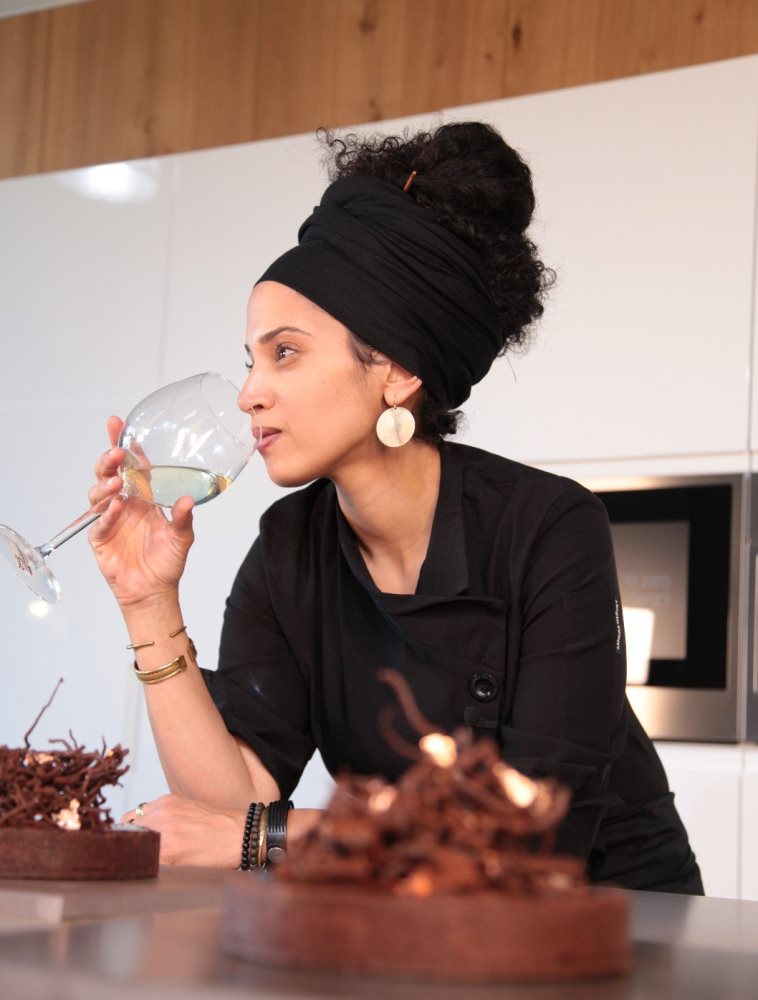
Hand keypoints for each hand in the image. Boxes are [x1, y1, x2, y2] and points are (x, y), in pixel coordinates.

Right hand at [88, 416, 194, 607]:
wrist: (154, 591)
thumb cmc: (167, 561)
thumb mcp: (182, 537)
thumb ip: (183, 518)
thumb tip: (187, 499)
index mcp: (143, 497)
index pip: (132, 465)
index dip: (125, 444)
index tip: (120, 424)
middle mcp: (124, 503)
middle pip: (109, 473)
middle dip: (109, 459)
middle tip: (117, 452)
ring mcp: (109, 519)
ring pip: (98, 494)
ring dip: (106, 485)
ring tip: (118, 483)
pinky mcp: (100, 538)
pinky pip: (99, 522)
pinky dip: (106, 514)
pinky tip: (115, 507)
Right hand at [122, 794, 244, 867]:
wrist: (241, 833)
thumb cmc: (218, 856)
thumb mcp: (184, 871)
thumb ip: (158, 865)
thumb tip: (136, 864)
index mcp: (166, 847)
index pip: (129, 853)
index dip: (123, 861)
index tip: (122, 864)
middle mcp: (163, 824)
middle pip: (126, 835)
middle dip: (128, 846)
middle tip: (134, 855)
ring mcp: (166, 808)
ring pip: (131, 820)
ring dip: (135, 831)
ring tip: (146, 842)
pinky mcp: (170, 799)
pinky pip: (145, 809)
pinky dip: (145, 819)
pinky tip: (157, 828)